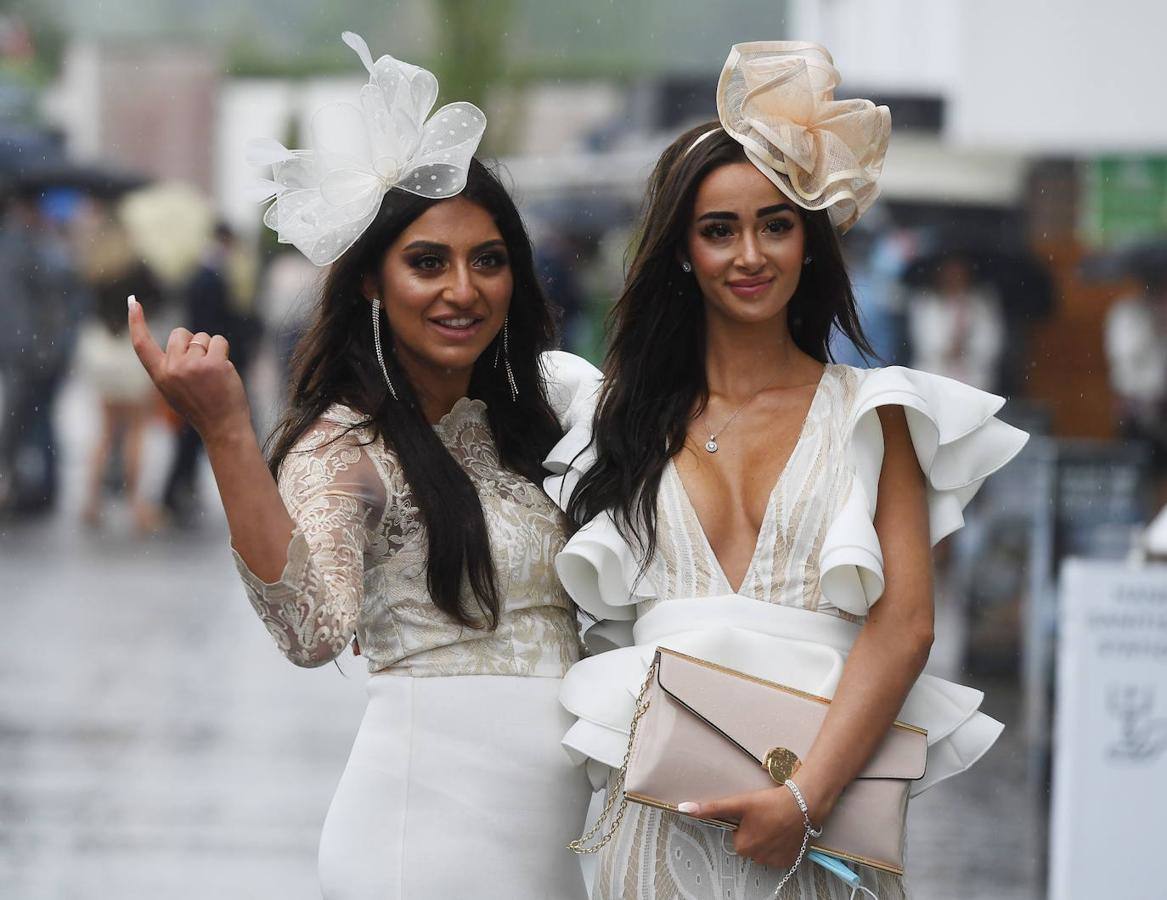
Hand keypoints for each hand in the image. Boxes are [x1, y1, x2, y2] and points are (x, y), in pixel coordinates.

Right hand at [127, 295, 251, 444]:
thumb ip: (172, 366)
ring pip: (202, 337)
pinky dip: (223, 351)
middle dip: (192, 342)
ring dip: (210, 349)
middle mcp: (172, 369)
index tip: (133, 302)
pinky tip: (224, 371)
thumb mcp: (175, 390)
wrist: (222, 427)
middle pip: (180, 333)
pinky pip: (219, 341)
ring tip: (213, 375)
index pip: (142, 344)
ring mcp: (192, 365)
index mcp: (159, 376)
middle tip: (201, 368)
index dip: (136, 322)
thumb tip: (182, 338)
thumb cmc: (201, 408)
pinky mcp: (213, 363)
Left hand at [679, 787, 809, 868]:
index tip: (752, 815)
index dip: (742, 824)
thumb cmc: (770, 803)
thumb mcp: (738, 803)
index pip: (736, 836)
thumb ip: (711, 808)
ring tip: (775, 822)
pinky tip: (783, 832)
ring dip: (766, 838)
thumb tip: (684, 808)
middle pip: (748, 844)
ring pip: (762, 849)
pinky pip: (776, 853)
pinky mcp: (788, 860)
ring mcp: (774, 861)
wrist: (802, 804)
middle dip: (753, 831)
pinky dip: (778, 844)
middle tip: (764, 817)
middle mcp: (757, 858)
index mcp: (742, 846)